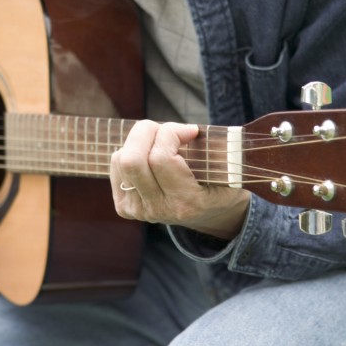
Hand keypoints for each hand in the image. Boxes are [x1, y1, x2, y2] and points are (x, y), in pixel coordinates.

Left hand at [110, 120, 249, 239]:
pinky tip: (148, 155)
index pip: (161, 158)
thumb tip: (188, 129)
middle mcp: (159, 209)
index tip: (190, 131)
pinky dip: (129, 151)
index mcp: (187, 202)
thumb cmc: (221, 184)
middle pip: (132, 159)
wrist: (210, 215)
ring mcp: (139, 210)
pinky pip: (115, 166)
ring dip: (139, 140)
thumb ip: (215, 151)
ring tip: (160, 141)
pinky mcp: (125, 207)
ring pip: (121, 160)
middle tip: (167, 130)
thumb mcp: (230, 171)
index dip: (172, 132)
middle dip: (147, 131)